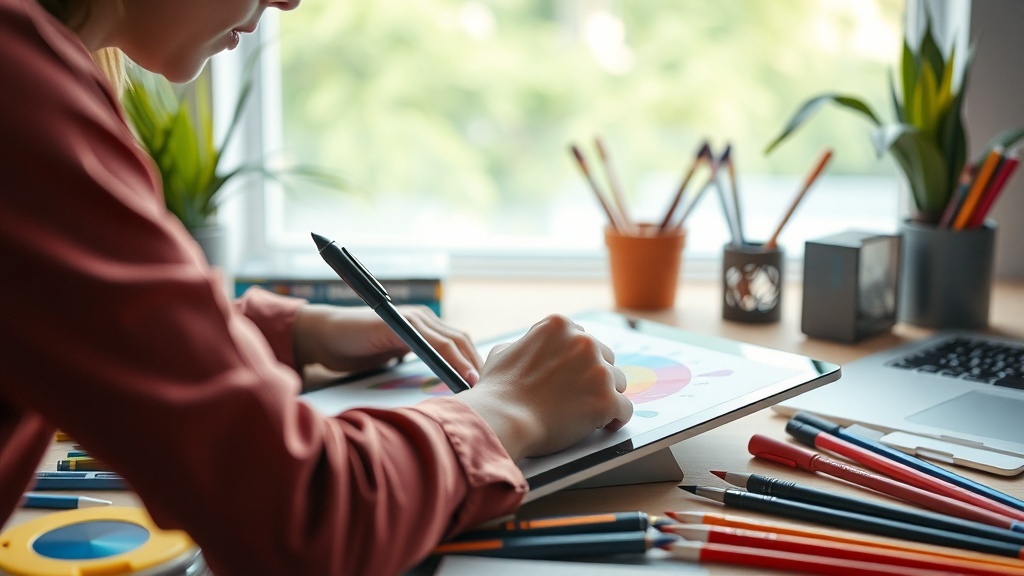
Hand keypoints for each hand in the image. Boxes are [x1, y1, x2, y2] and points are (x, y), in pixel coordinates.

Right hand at [292, 304, 482, 382]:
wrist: (325, 337)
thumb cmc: (358, 351)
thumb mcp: (394, 356)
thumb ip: (417, 360)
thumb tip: (444, 382)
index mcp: (424, 326)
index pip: (458, 343)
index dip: (472, 362)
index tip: (485, 385)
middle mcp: (421, 319)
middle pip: (459, 340)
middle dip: (474, 364)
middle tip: (486, 388)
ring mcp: (408, 319)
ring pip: (448, 341)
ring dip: (463, 363)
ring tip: (473, 384)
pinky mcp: (395, 325)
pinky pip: (425, 342)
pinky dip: (442, 358)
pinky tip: (450, 375)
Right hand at [455, 314, 632, 460]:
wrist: (503, 418)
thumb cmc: (498, 391)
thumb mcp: (504, 352)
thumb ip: (526, 345)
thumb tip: (530, 350)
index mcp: (559, 326)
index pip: (582, 339)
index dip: (578, 360)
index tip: (574, 374)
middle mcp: (583, 342)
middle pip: (605, 357)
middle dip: (594, 375)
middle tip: (580, 394)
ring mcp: (598, 370)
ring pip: (618, 382)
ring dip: (606, 395)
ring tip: (589, 410)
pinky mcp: (607, 400)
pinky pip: (624, 409)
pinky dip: (616, 418)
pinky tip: (606, 424)